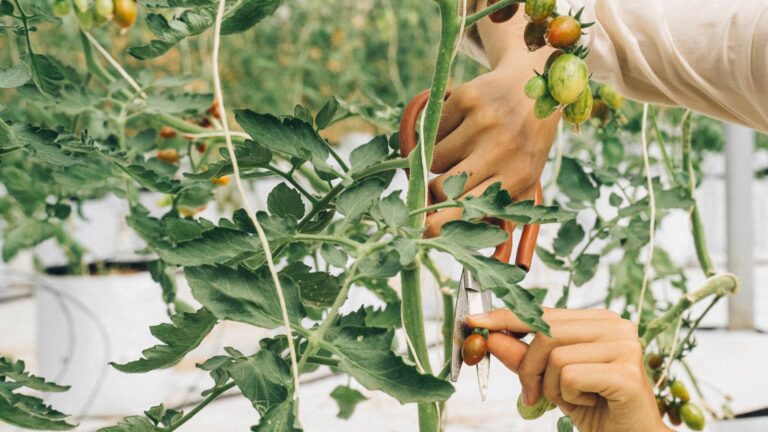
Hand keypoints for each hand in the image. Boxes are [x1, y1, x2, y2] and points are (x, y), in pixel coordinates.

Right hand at [425, 20, 558, 237]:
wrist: (535, 86)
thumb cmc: (525, 144)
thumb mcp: (526, 182)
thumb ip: (502, 216)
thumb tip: (476, 250)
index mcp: (517, 178)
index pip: (465, 212)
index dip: (438, 225)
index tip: (423, 231)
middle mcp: (502, 149)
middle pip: (441, 188)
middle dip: (436, 190)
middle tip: (444, 183)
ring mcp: (484, 121)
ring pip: (433, 158)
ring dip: (440, 158)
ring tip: (463, 148)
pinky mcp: (468, 98)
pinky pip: (432, 130)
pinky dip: (438, 132)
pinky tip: (461, 125)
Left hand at [467, 308, 671, 431]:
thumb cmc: (597, 408)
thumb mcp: (552, 381)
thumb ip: (524, 357)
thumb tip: (490, 336)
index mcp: (599, 321)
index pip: (544, 313)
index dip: (507, 318)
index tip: (475, 321)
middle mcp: (616, 326)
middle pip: (546, 334)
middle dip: (528, 368)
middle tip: (532, 395)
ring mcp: (626, 347)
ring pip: (555, 357)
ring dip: (551, 387)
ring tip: (573, 399)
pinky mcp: (627, 373)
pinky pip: (570, 377)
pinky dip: (569, 396)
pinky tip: (591, 402)